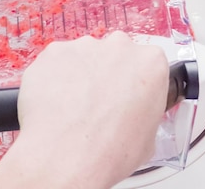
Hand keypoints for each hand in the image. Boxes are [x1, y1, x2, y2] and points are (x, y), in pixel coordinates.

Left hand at [0, 31, 168, 187]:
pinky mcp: (53, 53)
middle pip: (115, 55)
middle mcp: (119, 47)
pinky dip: (54, 79)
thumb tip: (131, 117)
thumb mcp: (148, 140)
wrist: (65, 158)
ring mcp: (84, 46)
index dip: (135, 85)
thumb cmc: (110, 152)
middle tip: (99, 105)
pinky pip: (56, 64)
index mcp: (150, 63)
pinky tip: (53, 105)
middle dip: (108, 75)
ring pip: (84, 58)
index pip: (147, 66)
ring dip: (80, 77)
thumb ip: (143, 113)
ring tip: (72, 110)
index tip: (127, 100)